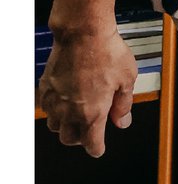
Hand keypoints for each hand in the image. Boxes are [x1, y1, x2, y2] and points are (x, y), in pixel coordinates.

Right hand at [38, 29, 136, 157]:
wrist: (83, 34)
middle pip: (69, 139)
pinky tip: (66, 100)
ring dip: (66, 126)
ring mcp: (55, 101)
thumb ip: (124, 104)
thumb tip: (122, 122)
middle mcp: (70, 111)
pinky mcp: (45, 89)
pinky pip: (46, 109)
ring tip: (78, 114)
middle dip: (81, 139)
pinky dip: (55, 111)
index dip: (97, 148)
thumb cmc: (107, 52)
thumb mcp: (127, 79)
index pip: (91, 143)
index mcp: (92, 113)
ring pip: (55, 127)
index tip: (99, 149)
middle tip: (91, 129)